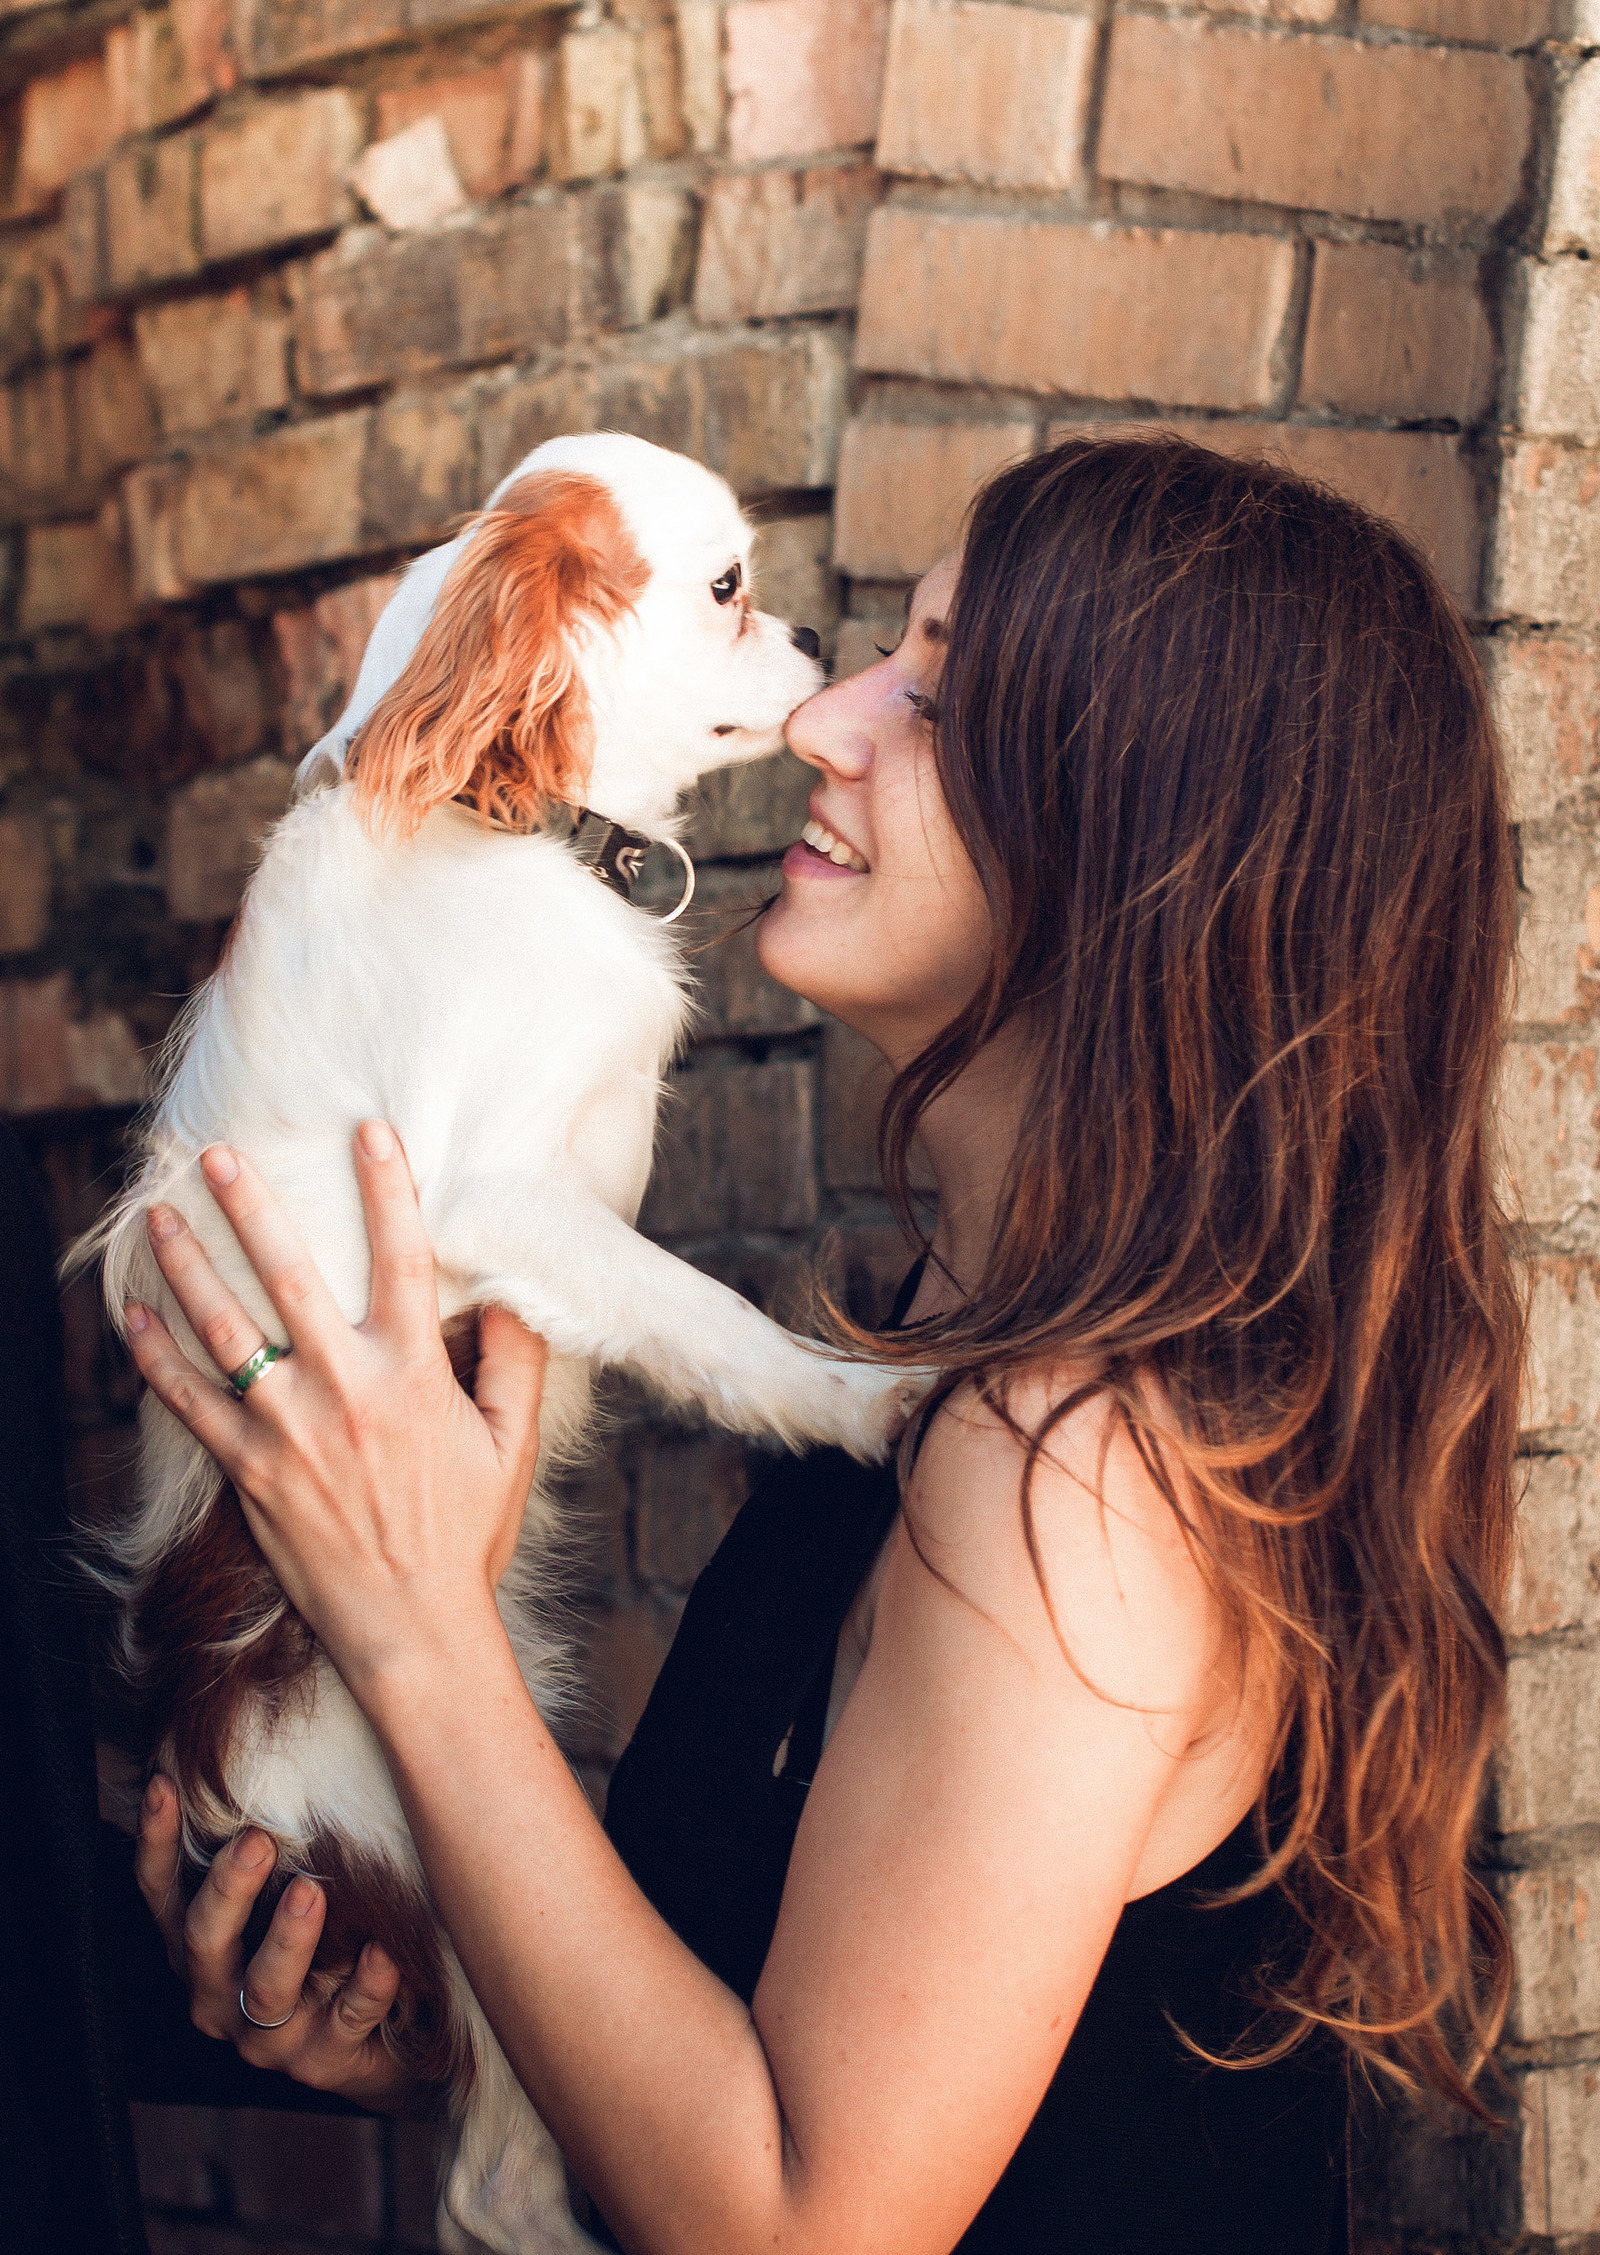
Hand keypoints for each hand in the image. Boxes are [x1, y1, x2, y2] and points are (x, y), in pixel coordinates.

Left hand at [122, 1121, 546, 1699]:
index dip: (387, 1189)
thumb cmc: (466, 1533)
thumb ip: (514, 1362)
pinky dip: (155, 1358)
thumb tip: (512, 1291)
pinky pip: (188, 1401)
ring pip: (224, 1327)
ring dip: (187, 1265)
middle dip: (249, 1205)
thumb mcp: (512, 1444)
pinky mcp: (247, 1470)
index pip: (402, 1259)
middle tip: (217, 1153)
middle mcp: (343, 1389)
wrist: (410, 1626)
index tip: (370, 1130)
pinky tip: (132, 1317)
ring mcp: (286, 1429)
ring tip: (159, 1216)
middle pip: (288, 1275)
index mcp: (411, 1375)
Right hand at [135, 1772, 422, 2110]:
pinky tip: (384, 1953)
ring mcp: (270, 2037)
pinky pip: (346, 2020)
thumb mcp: (283, 1893)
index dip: (155, 1843)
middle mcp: (220, 1994)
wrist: (382, 2039)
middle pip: (204, 1942)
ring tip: (313, 1891)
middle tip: (256, 1839)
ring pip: (268, 1991)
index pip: (160, 1894)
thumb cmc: (323, 1942)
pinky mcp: (326, 2060)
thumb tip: (262, 1741)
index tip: (166, 1783)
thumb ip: (267, 1844)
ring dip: (289, 1940)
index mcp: (201, 1948)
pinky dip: (366, 1986)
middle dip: (228, 1890)